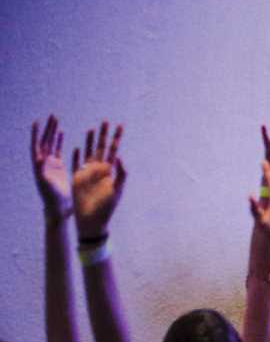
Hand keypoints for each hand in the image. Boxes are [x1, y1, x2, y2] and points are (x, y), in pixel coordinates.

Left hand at [31, 114, 69, 217]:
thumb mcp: (47, 184)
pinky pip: (57, 151)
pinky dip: (59, 141)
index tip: (38, 121)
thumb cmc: (53, 198)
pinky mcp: (58, 167)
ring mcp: (50, 164)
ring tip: (56, 120)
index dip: (36, 134)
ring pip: (51, 144)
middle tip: (52, 116)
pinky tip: (62, 133)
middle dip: (48, 129)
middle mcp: (43, 163)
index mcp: (39, 166)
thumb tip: (40, 157)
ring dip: (53, 132)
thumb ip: (43, 170)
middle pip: (44, 142)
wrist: (59, 208)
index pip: (37, 146)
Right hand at [71, 121, 125, 236]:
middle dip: (103, 135)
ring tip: (92, 129)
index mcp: (110, 171)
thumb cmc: (107, 208)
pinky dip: (77, 156)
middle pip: (101, 147)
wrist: (92, 220)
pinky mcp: (77, 178)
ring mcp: (87, 173)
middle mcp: (99, 169)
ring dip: (90, 141)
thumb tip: (120, 157)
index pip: (114, 150)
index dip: (117, 138)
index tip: (120, 125)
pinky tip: (77, 147)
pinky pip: (76, 164)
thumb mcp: (117, 191)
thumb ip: (120, 174)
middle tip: (106, 121)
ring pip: (88, 152)